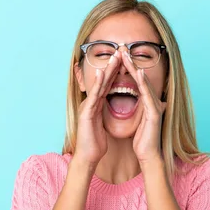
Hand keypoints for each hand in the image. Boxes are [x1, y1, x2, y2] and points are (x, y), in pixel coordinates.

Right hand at [74, 51, 121, 168]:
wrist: (88, 156)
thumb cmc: (96, 143)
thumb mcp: (105, 125)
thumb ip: (107, 115)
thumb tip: (114, 109)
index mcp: (96, 105)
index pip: (107, 86)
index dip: (115, 73)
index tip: (123, 61)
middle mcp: (91, 103)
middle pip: (103, 82)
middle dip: (111, 67)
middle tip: (119, 52)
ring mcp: (87, 107)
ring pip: (98, 86)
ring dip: (106, 70)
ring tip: (113, 58)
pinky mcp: (86, 113)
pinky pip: (93, 96)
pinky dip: (98, 85)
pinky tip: (102, 74)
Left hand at [120, 50, 167, 164]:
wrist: (149, 155)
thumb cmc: (143, 141)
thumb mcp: (138, 122)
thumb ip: (138, 111)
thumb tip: (136, 104)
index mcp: (147, 104)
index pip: (137, 83)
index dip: (129, 70)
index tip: (120, 58)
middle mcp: (153, 102)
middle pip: (142, 79)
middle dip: (132, 64)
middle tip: (123, 50)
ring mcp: (155, 107)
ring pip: (145, 84)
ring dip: (136, 69)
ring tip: (128, 56)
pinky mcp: (154, 114)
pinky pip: (148, 95)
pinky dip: (144, 84)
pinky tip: (139, 74)